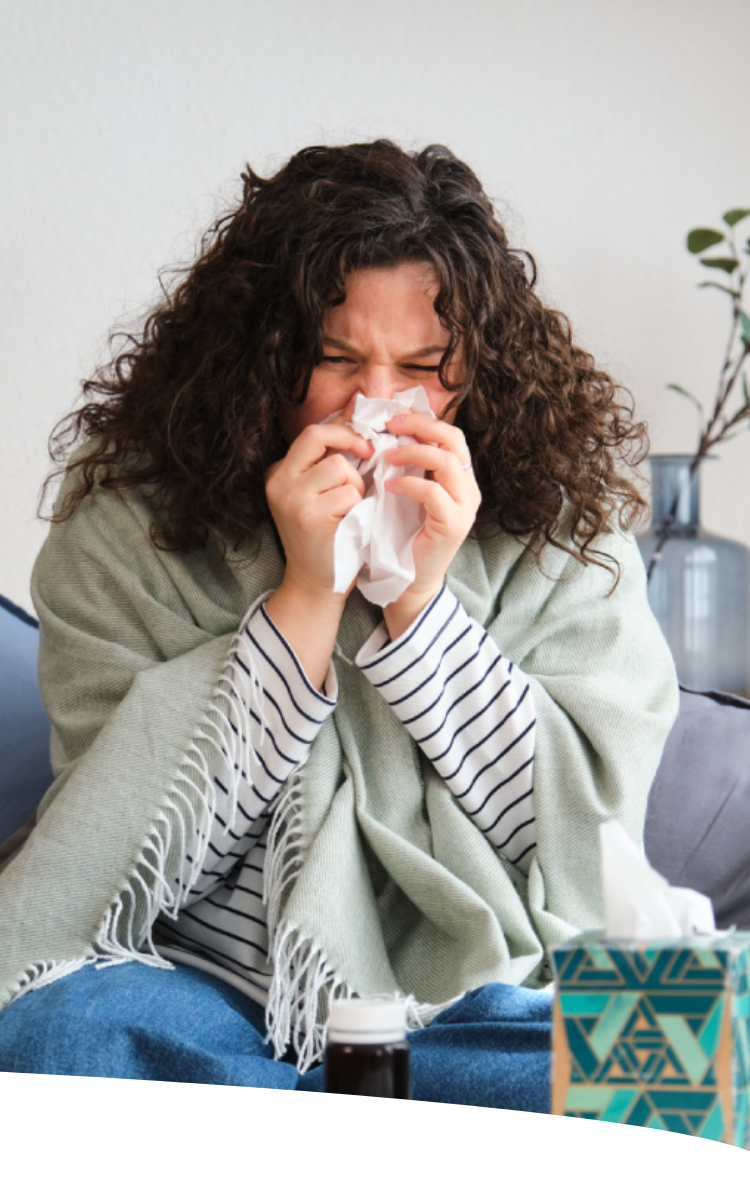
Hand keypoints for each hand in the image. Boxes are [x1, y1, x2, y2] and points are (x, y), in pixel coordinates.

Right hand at [265, 404, 372, 601]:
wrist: (315, 585)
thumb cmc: (328, 537)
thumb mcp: (322, 493)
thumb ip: (334, 458)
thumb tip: (360, 407)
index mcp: (279, 473)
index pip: (313, 432)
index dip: (344, 432)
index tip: (365, 446)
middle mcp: (279, 482)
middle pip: (319, 437)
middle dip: (351, 444)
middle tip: (369, 457)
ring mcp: (291, 499)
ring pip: (340, 468)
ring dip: (357, 486)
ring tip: (351, 509)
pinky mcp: (309, 517)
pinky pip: (349, 494)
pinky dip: (358, 507)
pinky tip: (351, 524)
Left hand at [382, 410, 480, 637]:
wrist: (409, 580)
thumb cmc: (402, 535)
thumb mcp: (406, 492)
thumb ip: (406, 465)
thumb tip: (386, 431)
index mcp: (459, 477)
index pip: (450, 434)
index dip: (423, 420)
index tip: (393, 417)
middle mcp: (468, 488)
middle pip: (453, 439)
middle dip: (420, 426)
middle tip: (390, 426)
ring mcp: (464, 507)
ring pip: (446, 462)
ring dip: (413, 453)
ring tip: (386, 456)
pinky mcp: (453, 525)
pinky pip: (433, 493)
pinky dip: (408, 484)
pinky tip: (388, 487)